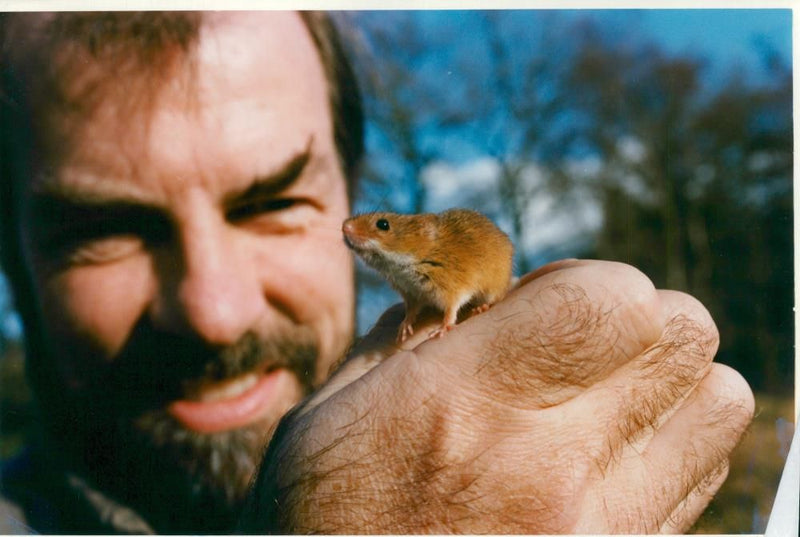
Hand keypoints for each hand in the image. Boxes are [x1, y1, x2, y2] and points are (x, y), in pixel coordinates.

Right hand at [238, 259, 753, 532]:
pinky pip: (701, 478)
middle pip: (684, 336)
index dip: (590, 281)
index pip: (613, 301)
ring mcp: (599, 529)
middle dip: (636, 317)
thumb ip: (415, 332)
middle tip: (576, 343)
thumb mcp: (337, 409)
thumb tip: (477, 291)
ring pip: (717, 403)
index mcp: (464, 407)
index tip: (546, 301)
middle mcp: (549, 471)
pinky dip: (666, 447)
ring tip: (599, 399)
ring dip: (665, 380)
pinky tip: (602, 458)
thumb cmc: (323, 518)